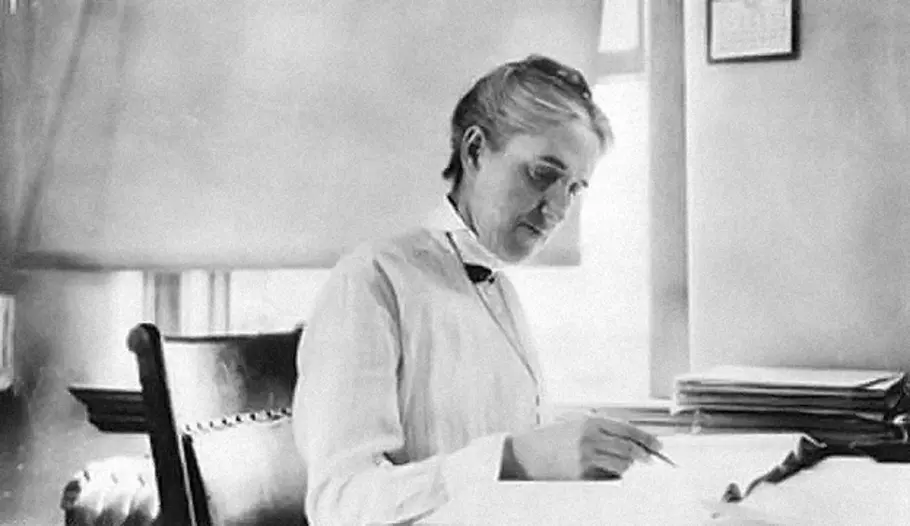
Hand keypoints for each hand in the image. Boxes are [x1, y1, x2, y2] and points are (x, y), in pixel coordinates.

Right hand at [502, 416, 661, 480]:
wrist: (523, 455)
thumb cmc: (547, 439)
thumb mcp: (573, 424)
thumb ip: (598, 428)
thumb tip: (627, 438)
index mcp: (589, 422)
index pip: (627, 429)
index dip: (646, 437)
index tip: (657, 444)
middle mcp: (589, 438)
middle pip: (629, 448)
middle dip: (644, 455)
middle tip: (652, 459)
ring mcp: (586, 457)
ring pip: (622, 464)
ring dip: (628, 466)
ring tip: (626, 465)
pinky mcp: (581, 474)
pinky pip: (608, 477)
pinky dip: (614, 475)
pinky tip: (612, 472)